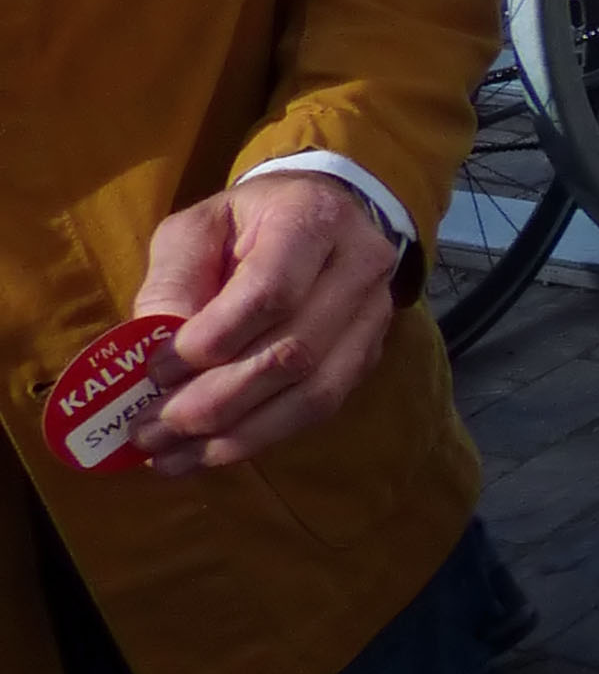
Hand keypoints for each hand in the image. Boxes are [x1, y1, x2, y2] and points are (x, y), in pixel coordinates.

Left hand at [128, 172, 402, 476]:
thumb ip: (172, 284)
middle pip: (293, 354)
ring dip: (237, 434)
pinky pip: (321, 409)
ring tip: (171, 456)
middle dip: (214, 402)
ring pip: (314, 394)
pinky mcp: (370, 353)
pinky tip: (210, 452)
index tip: (156, 371)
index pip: (271, 293)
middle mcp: (361, 265)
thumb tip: (156, 356)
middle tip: (149, 431)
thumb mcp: (195, 232)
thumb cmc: (243, 225)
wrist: (315, 217)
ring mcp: (375, 314)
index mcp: (312, 218)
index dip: (211, 341)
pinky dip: (261, 437)